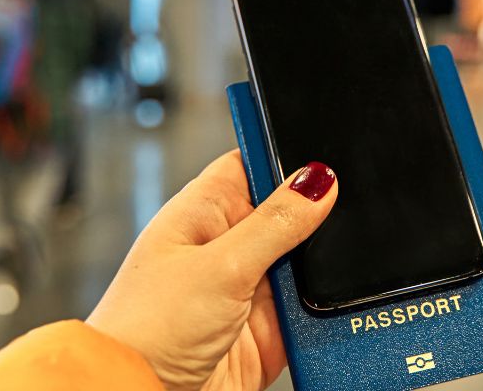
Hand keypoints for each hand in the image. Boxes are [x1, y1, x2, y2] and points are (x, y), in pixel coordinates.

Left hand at [87, 150, 337, 390]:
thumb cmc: (145, 331)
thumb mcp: (220, 265)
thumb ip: (275, 223)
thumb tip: (318, 179)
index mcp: (203, 211)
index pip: (252, 162)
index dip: (285, 153)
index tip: (325, 151)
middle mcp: (228, 245)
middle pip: (289, 211)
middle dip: (315, 215)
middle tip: (336, 217)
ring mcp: (250, 287)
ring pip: (307, 261)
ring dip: (321, 267)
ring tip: (323, 271)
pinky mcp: (269, 328)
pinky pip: (312, 308)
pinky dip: (326, 308)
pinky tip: (330, 304)